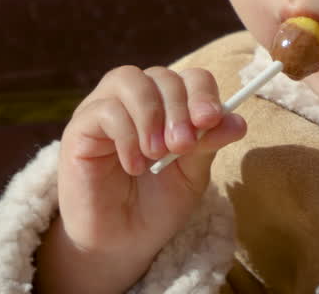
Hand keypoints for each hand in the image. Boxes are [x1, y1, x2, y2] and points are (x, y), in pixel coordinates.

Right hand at [35, 65, 246, 293]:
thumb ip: (208, 144)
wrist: (122, 242)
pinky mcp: (81, 126)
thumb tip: (237, 121)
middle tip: (182, 145)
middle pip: (163, 77)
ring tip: (157, 154)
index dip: (203, 93)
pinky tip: (134, 165)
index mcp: (171, 106)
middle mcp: (139, 99)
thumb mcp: (192, 175)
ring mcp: (107, 108)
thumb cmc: (158, 205)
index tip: (211, 119)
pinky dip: (125, 135)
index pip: (191, 78)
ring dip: (150, 115)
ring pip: (129, 80)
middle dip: (178, 108)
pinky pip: (104, 110)